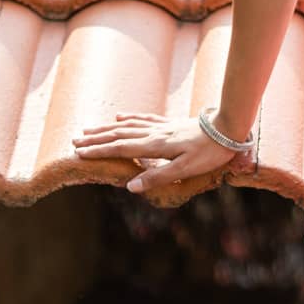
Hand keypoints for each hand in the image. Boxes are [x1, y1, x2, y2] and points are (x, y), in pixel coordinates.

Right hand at [71, 111, 250, 194]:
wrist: (228, 127)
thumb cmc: (209, 152)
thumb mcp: (185, 170)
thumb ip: (157, 178)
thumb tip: (130, 187)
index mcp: (156, 146)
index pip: (121, 148)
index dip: (99, 151)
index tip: (79, 153)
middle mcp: (155, 133)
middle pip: (119, 134)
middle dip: (97, 139)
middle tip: (75, 141)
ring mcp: (162, 126)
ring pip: (128, 125)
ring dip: (107, 128)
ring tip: (89, 129)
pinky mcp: (170, 122)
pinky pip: (144, 118)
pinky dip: (129, 118)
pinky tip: (120, 116)